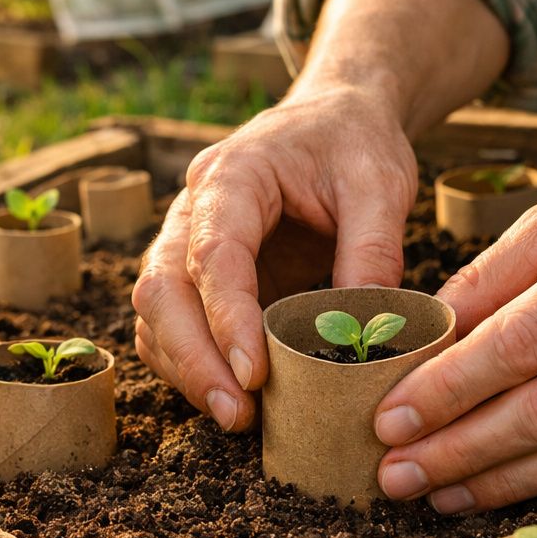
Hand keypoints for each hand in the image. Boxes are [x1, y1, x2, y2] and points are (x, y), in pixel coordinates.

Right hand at [132, 83, 417, 430]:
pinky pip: (171, 327)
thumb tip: (363, 335)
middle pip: (160, 290)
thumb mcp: (382, 184)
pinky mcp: (199, 277)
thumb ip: (374, 251)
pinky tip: (231, 398)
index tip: (255, 376)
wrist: (337, 119)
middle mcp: (192, 211)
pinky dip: (190, 366)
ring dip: (187, 370)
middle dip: (192, 358)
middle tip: (236, 413)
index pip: (212, 256)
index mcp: (232, 176)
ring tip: (238, 418)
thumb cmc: (354, 144)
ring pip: (154, 316)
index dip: (228, 320)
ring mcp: (186, 245)